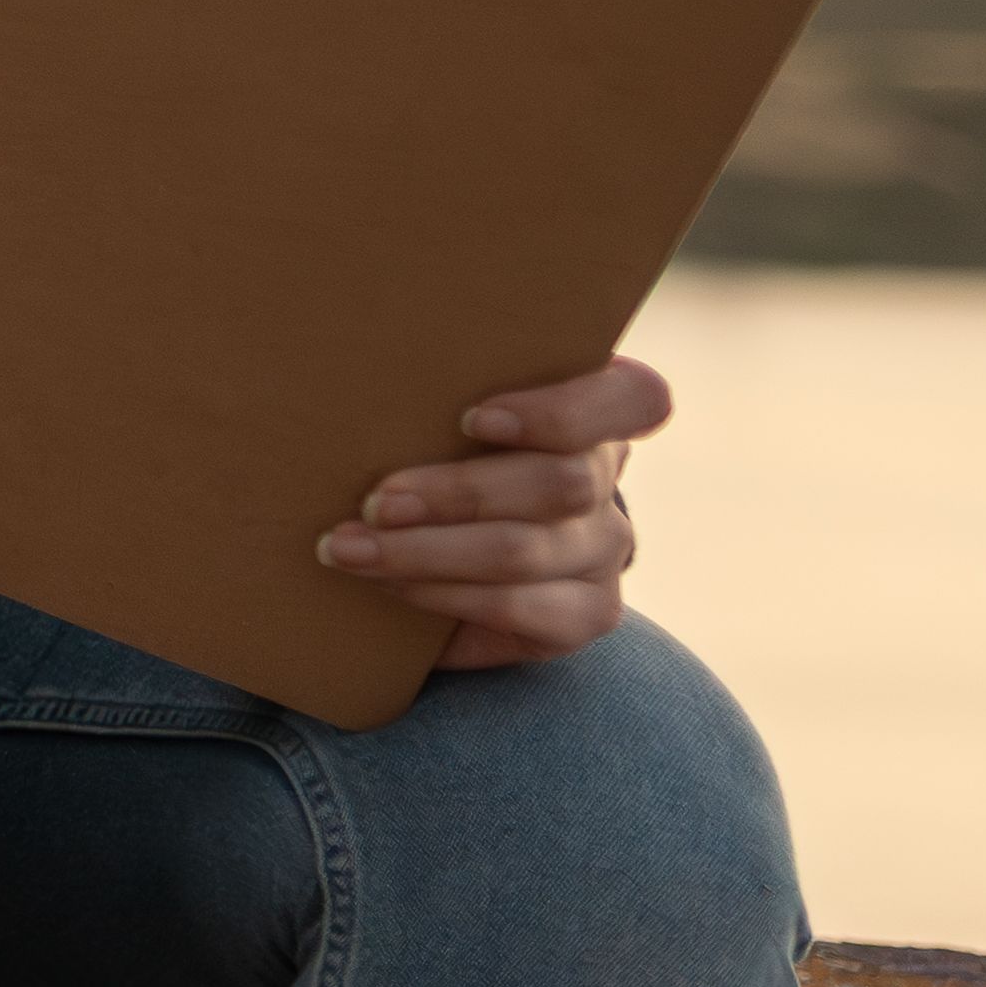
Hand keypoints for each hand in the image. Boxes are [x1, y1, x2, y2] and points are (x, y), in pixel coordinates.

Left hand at [326, 357, 660, 669]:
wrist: (444, 542)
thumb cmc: (434, 444)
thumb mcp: (445, 407)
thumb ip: (441, 389)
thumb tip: (354, 373)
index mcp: (597, 408)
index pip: (636, 399)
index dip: (561, 412)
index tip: (472, 419)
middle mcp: (608, 480)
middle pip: (559, 484)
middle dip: (455, 493)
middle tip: (374, 502)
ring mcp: (604, 550)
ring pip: (523, 550)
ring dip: (424, 551)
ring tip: (349, 548)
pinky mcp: (587, 613)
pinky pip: (515, 608)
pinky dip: (439, 594)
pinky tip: (387, 584)